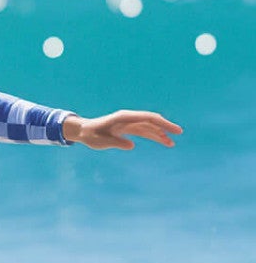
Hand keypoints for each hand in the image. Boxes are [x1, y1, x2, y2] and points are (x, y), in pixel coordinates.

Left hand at [63, 110, 182, 149]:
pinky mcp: (128, 128)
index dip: (161, 123)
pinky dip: (152, 135)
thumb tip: (132, 145)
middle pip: (151, 121)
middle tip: (179, 133)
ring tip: (171, 144)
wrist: (83, 131)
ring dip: (160, 134)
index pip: (147, 118)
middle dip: (165, 126)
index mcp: (123, 118)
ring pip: (149, 127)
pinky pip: (143, 131)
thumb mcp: (100, 141)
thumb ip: (116, 142)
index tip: (172, 129)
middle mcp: (129, 118)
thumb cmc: (90, 135)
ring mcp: (129, 123)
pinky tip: (162, 141)